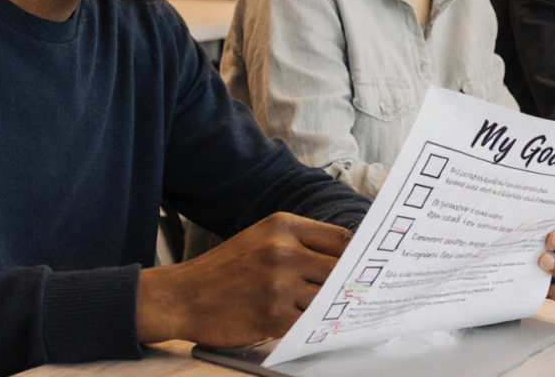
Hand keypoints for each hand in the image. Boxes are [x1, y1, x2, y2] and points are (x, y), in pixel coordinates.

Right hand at [136, 212, 351, 345]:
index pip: (340, 238)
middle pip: (340, 270)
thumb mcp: (260, 239)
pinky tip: (319, 327)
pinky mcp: (273, 316)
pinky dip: (316, 328)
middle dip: (353, 284)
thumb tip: (345, 259)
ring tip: (344, 313)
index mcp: (282, 226)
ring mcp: (279, 284)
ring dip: (334, 309)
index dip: (360, 254)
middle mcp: (283, 251)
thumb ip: (300, 243)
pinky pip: (309, 324)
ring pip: (327, 299)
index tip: (372, 265)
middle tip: (367, 294)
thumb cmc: (224, 269)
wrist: (182, 296)